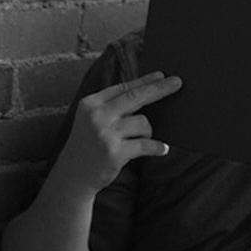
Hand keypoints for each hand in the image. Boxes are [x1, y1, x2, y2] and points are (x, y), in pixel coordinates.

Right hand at [54, 71, 181, 196]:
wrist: (73, 175)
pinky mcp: (115, 152)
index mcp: (91, 103)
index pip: (123, 88)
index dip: (144, 81)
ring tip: (141, 140)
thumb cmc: (88, 145)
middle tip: (177, 82)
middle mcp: (97, 115)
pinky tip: (163, 149)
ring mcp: (106, 133)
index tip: (161, 75)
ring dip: (148, 131)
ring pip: (142, 122)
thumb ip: (112, 107)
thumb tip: (145, 94)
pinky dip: (157, 147)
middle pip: (135, 97)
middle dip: (159, 89)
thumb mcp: (92, 120)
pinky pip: (146, 144)